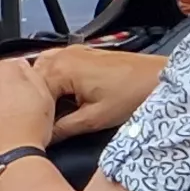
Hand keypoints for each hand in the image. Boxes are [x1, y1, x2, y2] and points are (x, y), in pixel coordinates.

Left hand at [0, 56, 62, 163]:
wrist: (11, 157)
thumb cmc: (29, 131)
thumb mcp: (45, 96)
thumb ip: (32, 74)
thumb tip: (22, 66)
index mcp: (5, 71)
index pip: (9, 66)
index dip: (17, 80)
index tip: (21, 91)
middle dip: (0, 88)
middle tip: (12, 107)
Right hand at [34, 46, 167, 138]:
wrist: (158, 78)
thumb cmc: (132, 94)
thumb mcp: (94, 119)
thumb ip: (63, 129)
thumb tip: (44, 139)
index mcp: (61, 69)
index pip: (31, 95)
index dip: (33, 115)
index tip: (37, 131)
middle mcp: (62, 55)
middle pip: (33, 81)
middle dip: (35, 101)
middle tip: (41, 123)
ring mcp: (72, 51)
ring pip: (41, 71)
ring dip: (42, 89)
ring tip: (50, 110)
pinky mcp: (82, 53)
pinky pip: (55, 64)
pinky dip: (52, 79)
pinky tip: (61, 95)